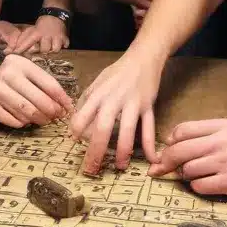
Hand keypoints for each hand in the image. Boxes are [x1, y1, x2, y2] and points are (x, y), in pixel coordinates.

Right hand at [0, 55, 75, 127]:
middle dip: (50, 111)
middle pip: (38, 99)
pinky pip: (12, 120)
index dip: (61, 98)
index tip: (68, 108)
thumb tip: (66, 105)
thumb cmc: (11, 82)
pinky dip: (22, 123)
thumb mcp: (26, 76)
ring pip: (26, 111)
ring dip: (38, 119)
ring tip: (43, 121)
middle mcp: (7, 73)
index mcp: (21, 63)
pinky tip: (25, 122)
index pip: (48, 83)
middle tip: (55, 118)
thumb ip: (44, 86)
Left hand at [8, 14, 69, 55]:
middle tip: (42, 47)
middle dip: (43, 50)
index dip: (22, 48)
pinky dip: (63, 46)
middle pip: (44, 49)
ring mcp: (57, 37)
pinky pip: (65, 46)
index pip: (28, 41)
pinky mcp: (65, 38)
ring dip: (53, 49)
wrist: (55, 15)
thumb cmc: (41, 26)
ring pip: (55, 49)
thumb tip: (12, 49)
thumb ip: (23, 40)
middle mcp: (47, 35)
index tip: (15, 53)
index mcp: (37, 32)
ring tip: (51, 46)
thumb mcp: (32, 30)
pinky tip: (60, 43)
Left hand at [70, 53, 161, 174]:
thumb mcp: (97, 82)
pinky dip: (150, 144)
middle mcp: (114, 99)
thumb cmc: (117, 72)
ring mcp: (132, 103)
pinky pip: (149, 127)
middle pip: (102, 127)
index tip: (73, 143)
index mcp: (98, 93)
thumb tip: (76, 122)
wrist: (143, 58)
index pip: (83, 114)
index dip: (76, 130)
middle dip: (96, 150)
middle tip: (90, 169)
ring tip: (119, 167)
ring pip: (127, 130)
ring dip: (122, 150)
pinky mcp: (148, 106)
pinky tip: (152, 159)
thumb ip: (87, 100)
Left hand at [151, 119, 226, 201]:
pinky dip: (198, 187)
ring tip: (194, 176)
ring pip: (187, 170)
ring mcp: (224, 163)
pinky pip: (200, 186)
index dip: (171, 140)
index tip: (168, 148)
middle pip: (178, 150)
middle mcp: (219, 143)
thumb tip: (185, 141)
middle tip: (159, 170)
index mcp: (221, 126)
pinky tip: (206, 186)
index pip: (183, 129)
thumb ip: (214, 133)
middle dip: (165, 161)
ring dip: (186, 175)